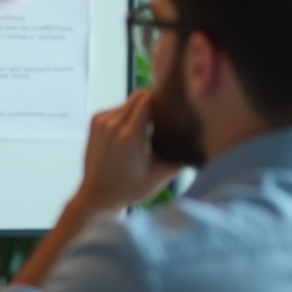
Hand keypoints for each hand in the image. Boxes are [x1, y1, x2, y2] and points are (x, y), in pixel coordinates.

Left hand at [73, 89, 183, 212]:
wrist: (97, 195)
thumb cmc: (129, 188)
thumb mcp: (160, 176)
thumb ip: (179, 158)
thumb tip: (196, 144)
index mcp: (130, 135)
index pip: (148, 100)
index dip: (161, 101)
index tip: (171, 110)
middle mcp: (113, 124)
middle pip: (138, 96)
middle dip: (152, 103)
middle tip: (162, 117)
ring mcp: (101, 122)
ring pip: (127, 102)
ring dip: (139, 110)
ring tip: (147, 128)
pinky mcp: (95, 122)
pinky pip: (116, 109)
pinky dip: (126, 115)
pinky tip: (131, 133)